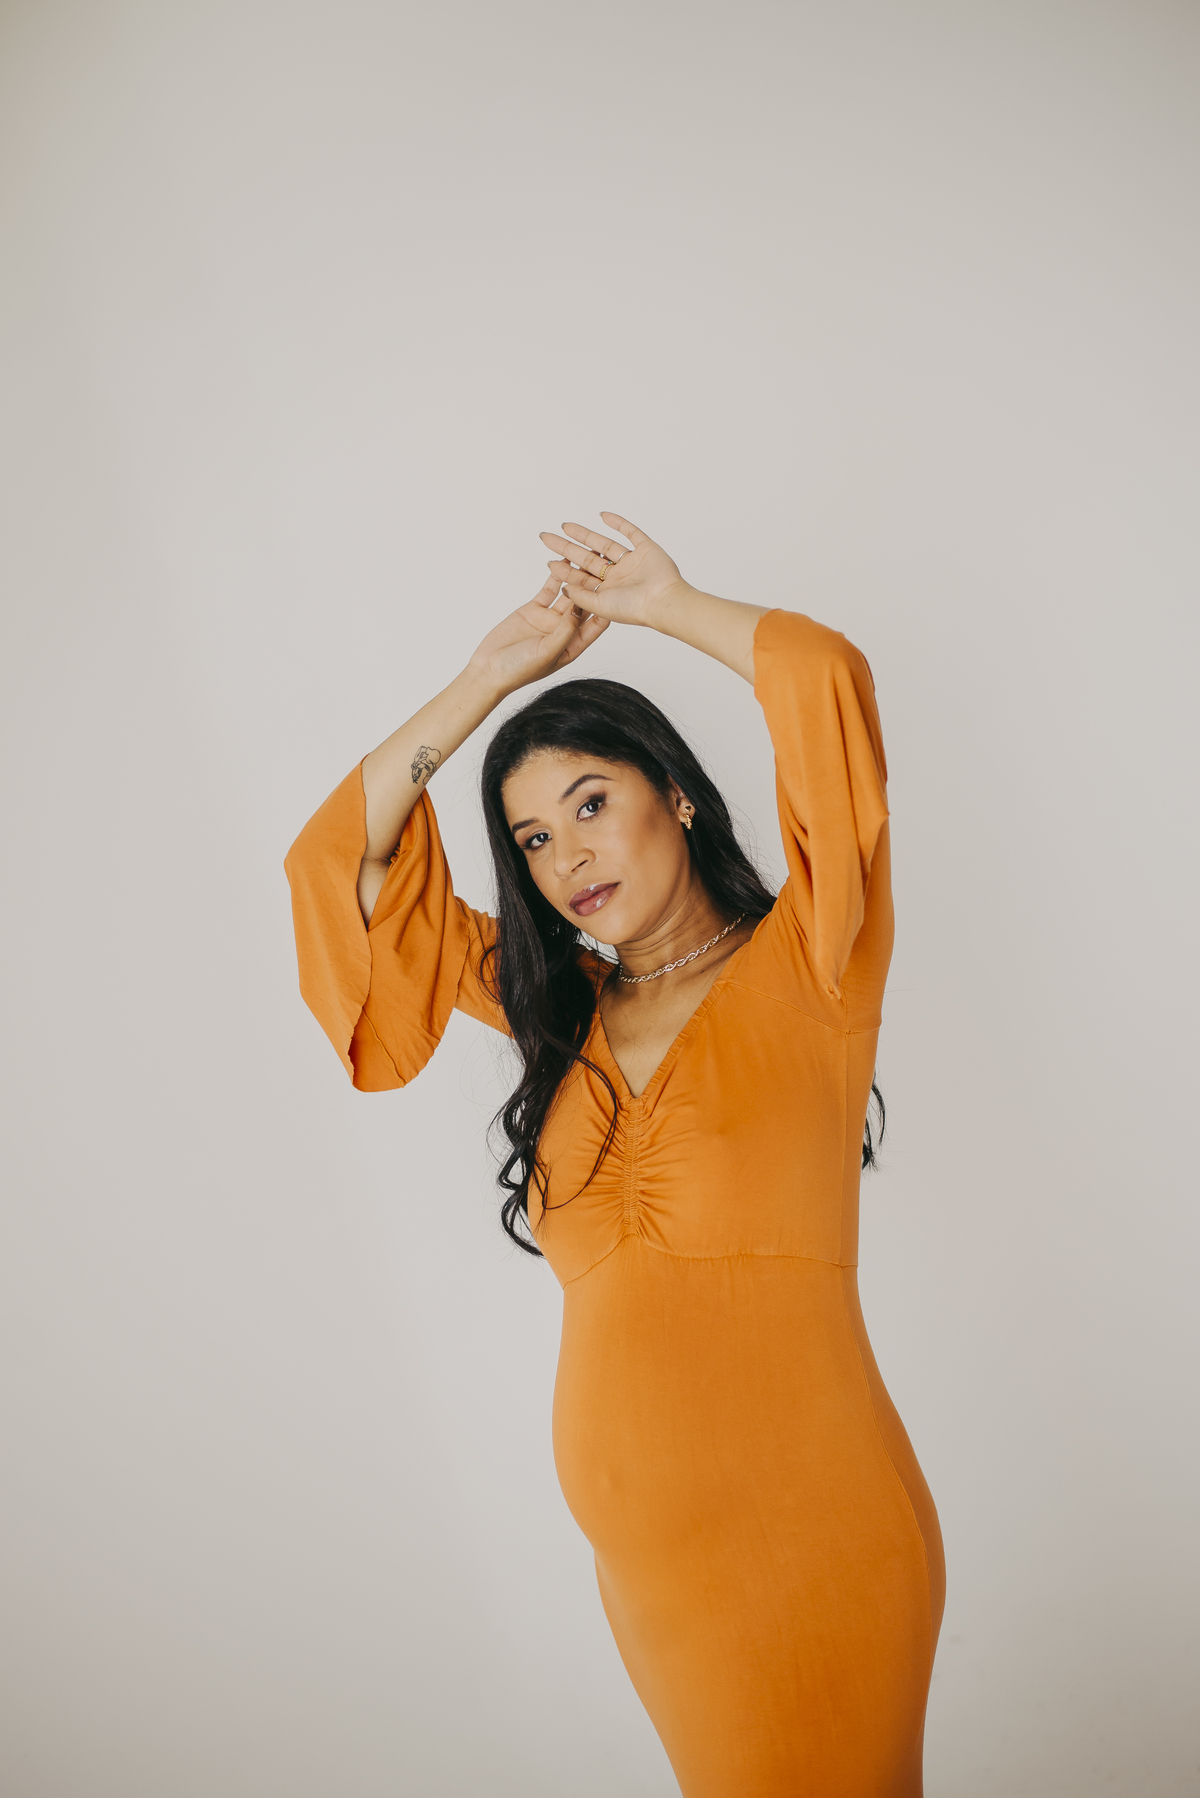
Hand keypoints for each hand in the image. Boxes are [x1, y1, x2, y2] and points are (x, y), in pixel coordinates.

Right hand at [465, 573, 608, 699]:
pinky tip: (562, 562)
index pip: (596, 624)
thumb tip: (579, 609)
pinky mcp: (534, 610)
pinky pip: (548, 590)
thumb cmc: (519, 670)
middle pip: (584, 605)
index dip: (606, 607)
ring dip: (576, 577)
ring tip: (586, 557)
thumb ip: (564, 632)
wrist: (489, 669)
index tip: (616, 589)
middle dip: (594, 586)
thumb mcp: (547, 653)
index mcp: (574, 645)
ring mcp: (550, 619)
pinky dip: (555, 576)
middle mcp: (565, 630)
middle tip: (606, 564)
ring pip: (567, 594)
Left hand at [539, 514, 688, 628]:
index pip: (581, 577)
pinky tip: (603, 515)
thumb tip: (563, 588)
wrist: (663, 601)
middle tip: (546, 537)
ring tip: (565, 526)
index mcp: (608, 592)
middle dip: (566, 548)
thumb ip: (580, 597)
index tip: (548, 561)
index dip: (564, 569)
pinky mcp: (646, 550)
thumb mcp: (599, 607)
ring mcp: (632, 563)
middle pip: (587, 559)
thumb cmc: (634, 609)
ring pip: (604, 544)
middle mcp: (619, 577)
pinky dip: (618, 523)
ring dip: (585, 534)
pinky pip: (631, 533)